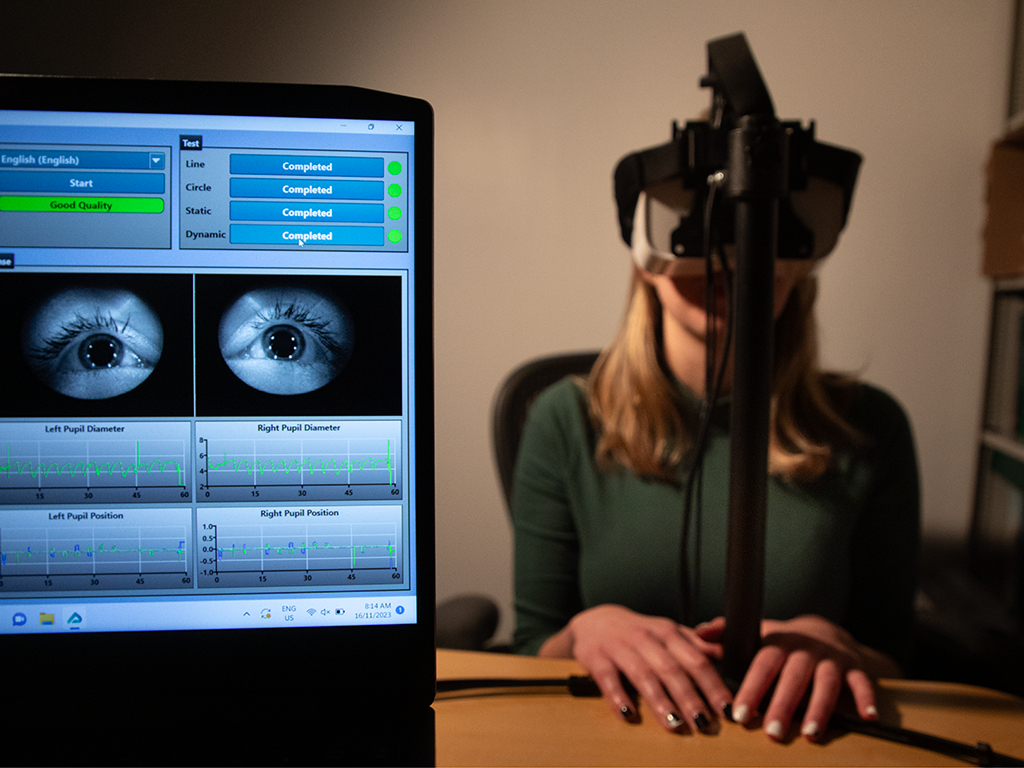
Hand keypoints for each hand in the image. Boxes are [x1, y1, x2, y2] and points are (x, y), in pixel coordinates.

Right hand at [539, 604, 734, 732]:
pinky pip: (607, 678)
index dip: (713, 686)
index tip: (727, 709)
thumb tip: (730, 657)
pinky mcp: (596, 657)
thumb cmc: (639, 633)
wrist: (596, 621)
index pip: (697, 661)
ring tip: (674, 724)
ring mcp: (620, 647)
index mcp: (669, 634)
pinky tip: (628, 714)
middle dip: (689, 697)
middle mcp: (646, 638)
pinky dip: (617, 696)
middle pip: (672, 669)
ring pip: (643, 674)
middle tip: (703, 723)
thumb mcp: (670, 634)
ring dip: (659, 700)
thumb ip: (698, 647)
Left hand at [696, 614, 887, 741]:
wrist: (828, 631)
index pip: (763, 665)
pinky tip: (868, 718)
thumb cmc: (784, 644)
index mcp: (780, 642)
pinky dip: (867, 700)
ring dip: (820, 709)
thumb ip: (728, 636)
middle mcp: (807, 649)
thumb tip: (697, 635)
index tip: (739, 715)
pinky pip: (863, 684)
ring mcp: (833, 659)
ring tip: (810, 735)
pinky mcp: (856, 669)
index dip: (751, 688)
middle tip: (772, 732)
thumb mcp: (757, 635)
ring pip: (827, 684)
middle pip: (794, 677)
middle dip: (782, 705)